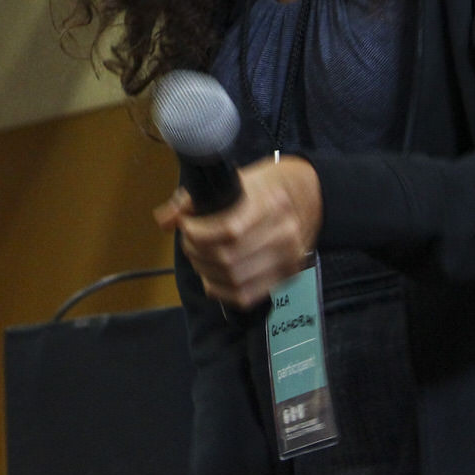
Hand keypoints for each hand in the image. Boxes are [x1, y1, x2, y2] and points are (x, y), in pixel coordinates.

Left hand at [154, 156, 322, 308]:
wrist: (309, 194)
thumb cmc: (266, 186)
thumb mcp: (234, 179)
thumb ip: (194, 198)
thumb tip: (165, 220)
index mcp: (272, 203)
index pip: (228, 230)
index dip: (198, 232)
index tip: (186, 225)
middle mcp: (284, 232)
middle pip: (227, 257)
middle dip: (197, 252)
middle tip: (188, 240)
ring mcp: (289, 257)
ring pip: (233, 279)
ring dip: (205, 272)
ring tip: (198, 256)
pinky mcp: (287, 276)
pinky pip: (246, 295)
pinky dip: (221, 290)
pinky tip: (212, 276)